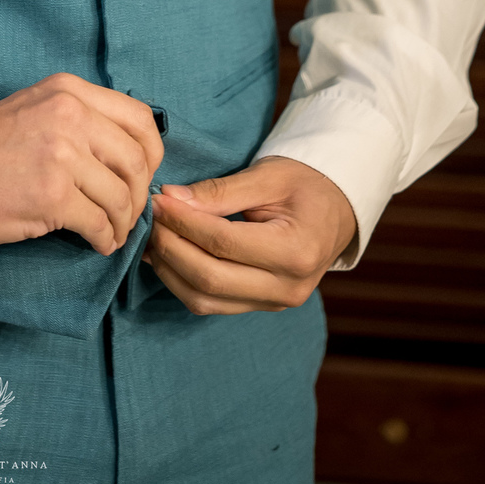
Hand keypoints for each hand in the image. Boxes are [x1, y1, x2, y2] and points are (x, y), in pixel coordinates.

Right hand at [0, 73, 163, 255]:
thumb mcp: (37, 107)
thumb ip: (81, 119)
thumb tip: (130, 158)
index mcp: (69, 91)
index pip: (141, 119)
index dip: (152, 154)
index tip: (142, 177)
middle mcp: (70, 116)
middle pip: (137, 162)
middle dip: (138, 196)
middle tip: (126, 214)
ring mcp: (61, 155)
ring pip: (121, 197)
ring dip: (122, 223)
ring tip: (109, 231)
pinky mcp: (51, 196)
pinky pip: (99, 224)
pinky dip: (104, 239)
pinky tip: (94, 242)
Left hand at [145, 156, 356, 313]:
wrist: (335, 208)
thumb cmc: (304, 184)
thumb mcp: (267, 176)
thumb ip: (219, 191)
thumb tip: (170, 199)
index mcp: (296, 251)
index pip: (223, 242)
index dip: (183, 222)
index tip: (157, 200)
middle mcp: (288, 287)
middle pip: (210, 278)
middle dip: (170, 247)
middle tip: (149, 217)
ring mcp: (276, 303)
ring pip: (205, 300)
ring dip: (170, 269)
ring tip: (151, 236)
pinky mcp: (261, 307)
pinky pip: (212, 304)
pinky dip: (182, 282)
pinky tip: (165, 255)